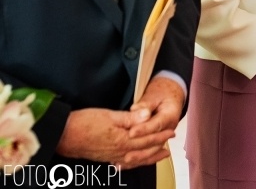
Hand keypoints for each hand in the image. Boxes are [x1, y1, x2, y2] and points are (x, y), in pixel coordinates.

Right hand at [55, 107, 172, 168]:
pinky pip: (125, 163)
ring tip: (161, 155)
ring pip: (137, 159)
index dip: (160, 134)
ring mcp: (112, 157)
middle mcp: (119, 151)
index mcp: (123, 140)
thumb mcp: (109, 115)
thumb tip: (148, 115)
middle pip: (144, 150)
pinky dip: (135, 163)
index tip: (171, 131)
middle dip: (159, 145)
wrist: (63, 136)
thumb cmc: (84, 122)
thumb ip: (130, 118)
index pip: (147, 138)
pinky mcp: (105, 158)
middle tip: (170, 141)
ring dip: (150, 157)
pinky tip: (136, 162)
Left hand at [122, 76, 184, 166]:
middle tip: (126, 153)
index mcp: (170, 115)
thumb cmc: (161, 94)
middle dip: (141, 149)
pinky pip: (148, 151)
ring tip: (125, 161)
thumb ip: (145, 103)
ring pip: (152, 150)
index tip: (131, 133)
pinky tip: (125, 164)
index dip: (144, 130)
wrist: (170, 96)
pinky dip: (138, 159)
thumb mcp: (154, 94)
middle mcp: (169, 129)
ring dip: (139, 157)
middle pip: (156, 142)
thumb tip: (135, 109)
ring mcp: (164, 136)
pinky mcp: (157, 141)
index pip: (157, 124)